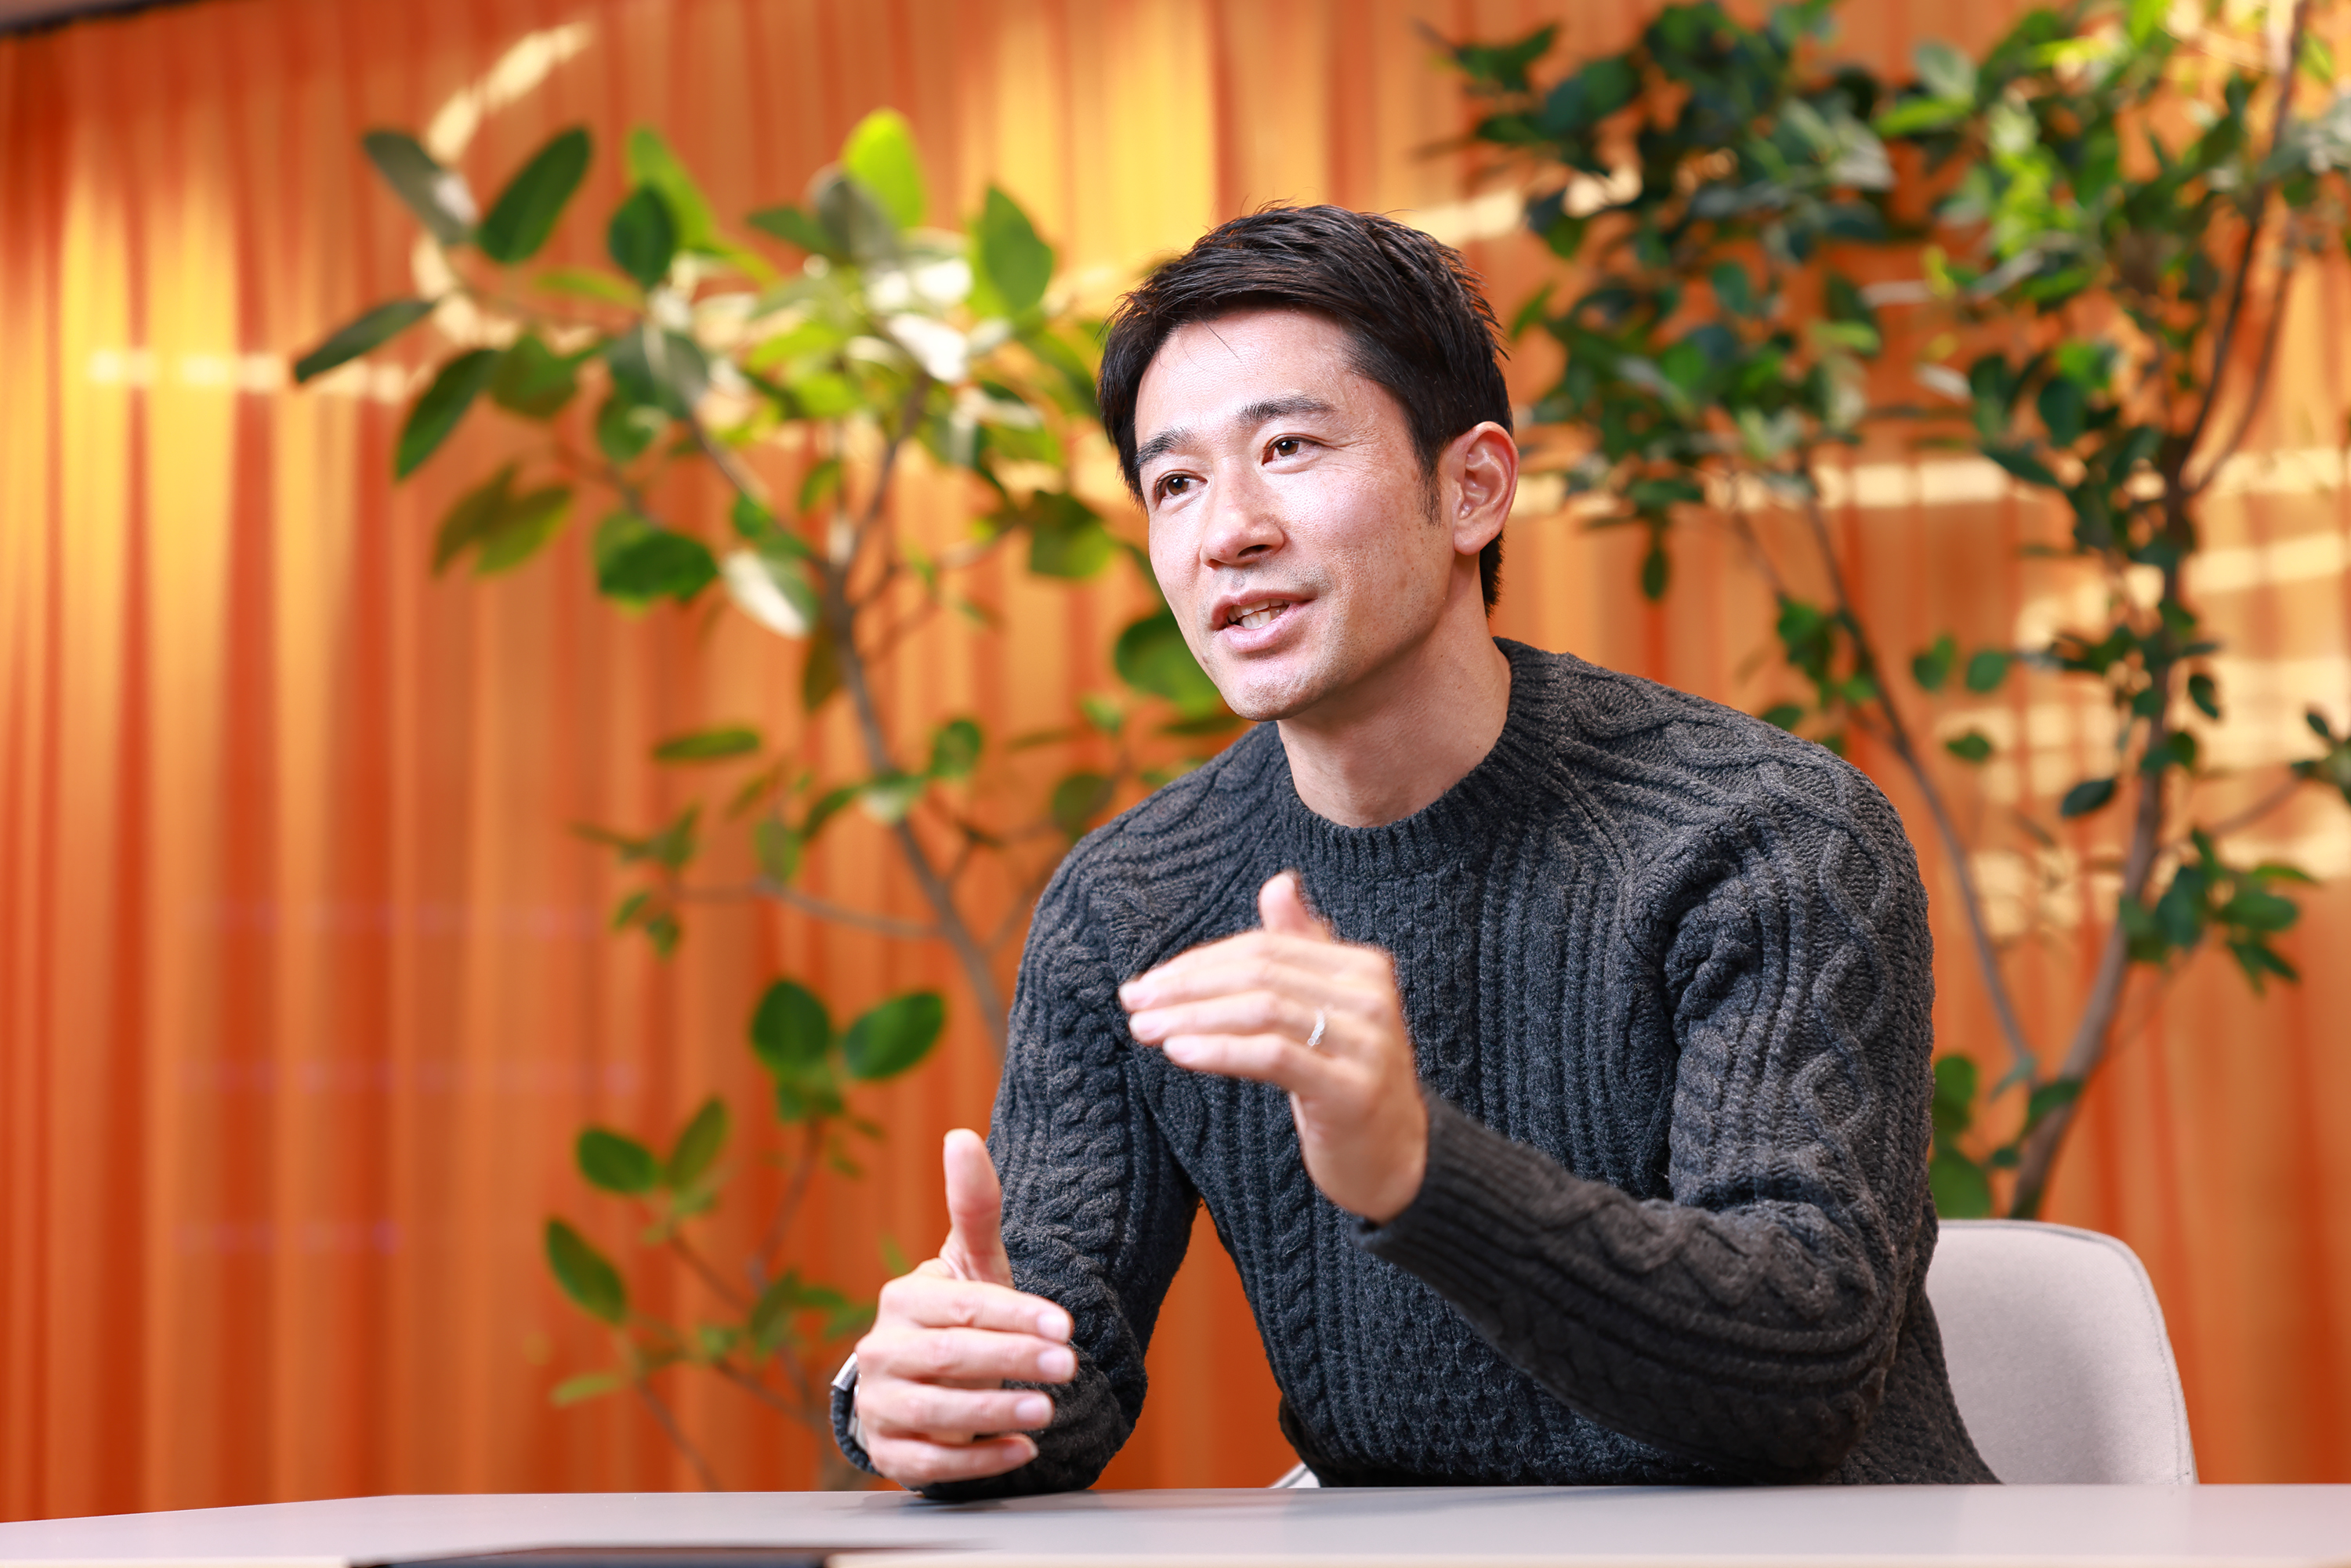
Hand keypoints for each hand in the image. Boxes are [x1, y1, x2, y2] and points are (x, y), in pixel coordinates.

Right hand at [850, 1129, 1075, 1486]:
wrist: (918, 1384)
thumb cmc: (958, 1319)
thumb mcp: (972, 1266)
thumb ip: (974, 1208)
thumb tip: (961, 1136)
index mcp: (905, 1300)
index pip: (963, 1305)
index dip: (1015, 1314)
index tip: (1065, 1324)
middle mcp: (884, 1351)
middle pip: (948, 1356)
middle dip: (1012, 1359)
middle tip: (1067, 1366)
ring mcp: (882, 1404)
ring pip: (935, 1411)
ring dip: (993, 1411)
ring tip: (1046, 1411)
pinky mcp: (889, 1452)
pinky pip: (927, 1464)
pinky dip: (974, 1461)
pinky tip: (1020, 1452)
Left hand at [1119, 871, 1427, 1223]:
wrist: (1397, 1158)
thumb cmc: (1346, 1080)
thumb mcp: (1325, 1012)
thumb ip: (1301, 948)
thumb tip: (1277, 883)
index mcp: (1363, 967)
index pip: (1265, 949)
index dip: (1200, 962)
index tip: (1147, 982)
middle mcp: (1371, 997)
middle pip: (1260, 975)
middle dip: (1187, 986)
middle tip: (1133, 1001)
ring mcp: (1367, 1044)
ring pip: (1262, 1011)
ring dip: (1192, 1017)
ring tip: (1144, 1029)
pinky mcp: (1352, 1090)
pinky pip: (1273, 1056)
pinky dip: (1219, 1050)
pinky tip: (1179, 1052)